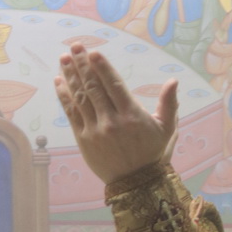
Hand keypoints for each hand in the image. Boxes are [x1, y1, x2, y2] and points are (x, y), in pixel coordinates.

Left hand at [55, 43, 178, 183]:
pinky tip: (59, 82)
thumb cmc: (153, 154)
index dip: (102, 67)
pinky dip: (64, 97)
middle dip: (83, 64)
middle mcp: (112, 121)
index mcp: (132, 115)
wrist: (136, 184)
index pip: (114, 85)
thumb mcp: (167, 129)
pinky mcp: (84, 140)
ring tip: (64, 59)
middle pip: (93, 87)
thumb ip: (169, 104)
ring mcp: (96, 130)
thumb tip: (173, 81)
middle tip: (74, 46)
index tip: (93, 53)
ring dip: (70, 76)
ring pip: (80, 97)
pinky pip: (72, 114)